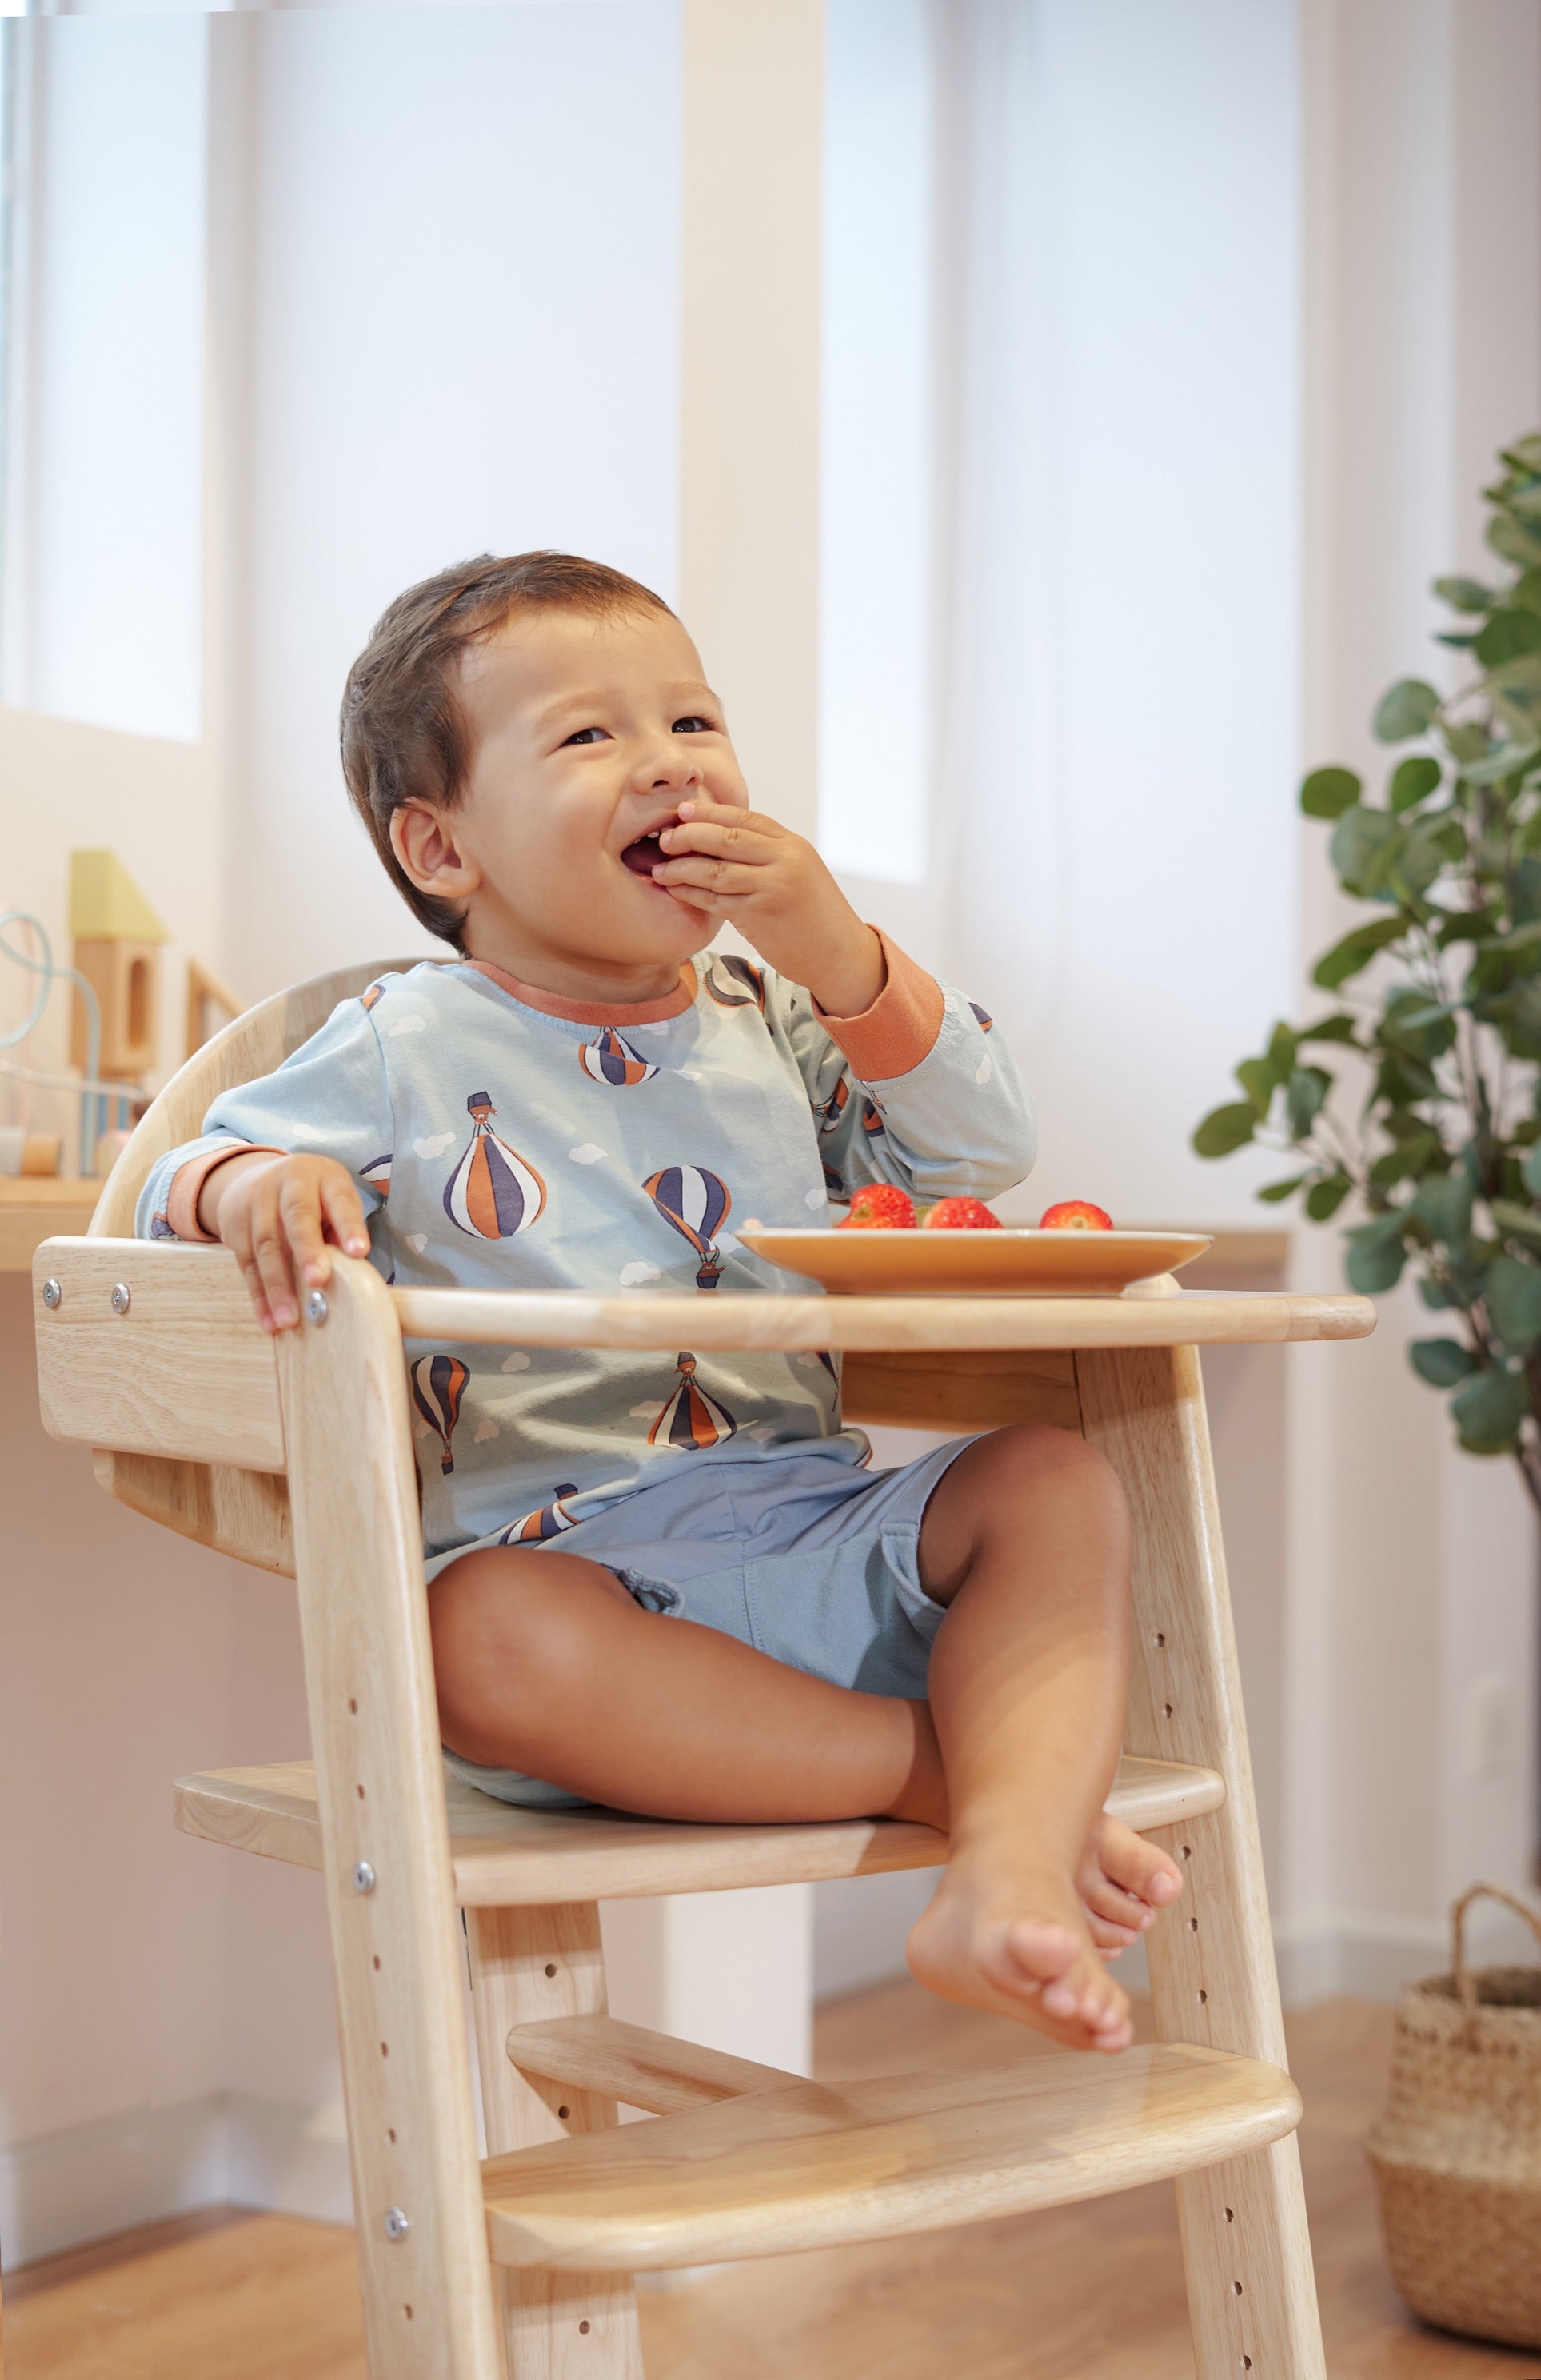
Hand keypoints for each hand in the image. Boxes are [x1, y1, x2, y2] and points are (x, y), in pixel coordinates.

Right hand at [199, 1151, 370, 1332]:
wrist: (254, 1177)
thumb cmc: (311, 1196)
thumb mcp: (333, 1199)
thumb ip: (342, 1230)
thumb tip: (351, 1276)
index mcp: (323, 1176)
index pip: (338, 1199)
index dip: (349, 1225)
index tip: (359, 1252)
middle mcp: (287, 1183)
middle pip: (296, 1216)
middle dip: (307, 1251)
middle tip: (317, 1281)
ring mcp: (256, 1202)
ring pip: (266, 1245)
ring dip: (277, 1286)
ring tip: (289, 1319)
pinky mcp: (235, 1227)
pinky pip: (247, 1265)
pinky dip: (259, 1296)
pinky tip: (269, 1319)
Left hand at [652, 796, 884, 1014]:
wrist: (840, 954)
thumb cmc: (815, 916)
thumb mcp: (800, 873)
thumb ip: (768, 855)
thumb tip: (722, 841)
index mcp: (793, 845)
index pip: (745, 819)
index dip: (709, 813)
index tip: (683, 811)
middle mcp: (785, 860)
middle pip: (726, 838)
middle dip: (689, 835)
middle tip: (663, 839)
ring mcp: (773, 886)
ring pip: (715, 869)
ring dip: (681, 867)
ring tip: (659, 868)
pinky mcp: (760, 914)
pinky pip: (715, 899)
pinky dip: (690, 893)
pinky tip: (674, 889)